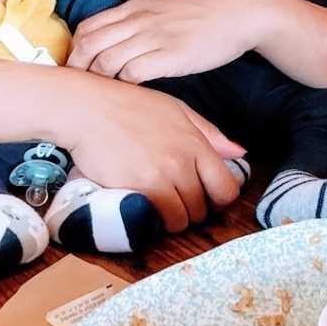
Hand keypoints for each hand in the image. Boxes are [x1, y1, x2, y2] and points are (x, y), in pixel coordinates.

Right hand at [59, 73, 243, 232]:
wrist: (87, 109)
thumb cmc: (129, 105)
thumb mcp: (175, 108)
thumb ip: (209, 132)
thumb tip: (239, 152)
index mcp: (195, 141)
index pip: (227, 188)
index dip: (218, 200)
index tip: (204, 197)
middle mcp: (182, 161)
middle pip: (203, 208)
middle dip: (191, 208)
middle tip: (174, 198)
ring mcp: (160, 176)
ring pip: (182, 219)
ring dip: (172, 217)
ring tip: (157, 203)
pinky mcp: (137, 189)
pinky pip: (157, 220)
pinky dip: (154, 220)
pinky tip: (144, 205)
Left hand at [68, 0, 259, 83]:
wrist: (237, 13)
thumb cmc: (201, 14)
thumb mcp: (161, 9)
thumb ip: (136, 22)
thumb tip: (114, 42)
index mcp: (134, 8)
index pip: (87, 27)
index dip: (75, 51)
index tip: (77, 69)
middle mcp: (138, 20)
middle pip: (89, 45)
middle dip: (78, 69)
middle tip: (80, 89)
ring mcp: (154, 37)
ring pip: (106, 60)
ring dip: (99, 81)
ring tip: (102, 96)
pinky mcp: (171, 55)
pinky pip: (133, 73)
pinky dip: (124, 86)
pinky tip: (130, 95)